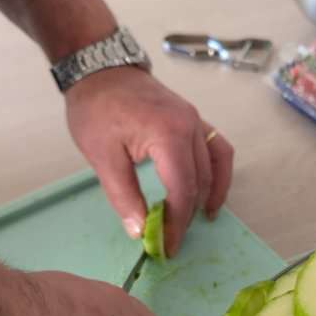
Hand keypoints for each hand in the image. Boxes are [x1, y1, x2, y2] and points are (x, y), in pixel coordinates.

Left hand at [65, 66, 233, 256]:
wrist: (100, 69)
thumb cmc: (96, 109)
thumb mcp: (101, 156)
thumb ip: (122, 195)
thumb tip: (139, 231)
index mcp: (168, 135)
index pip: (182, 190)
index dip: (176, 223)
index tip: (166, 246)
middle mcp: (191, 127)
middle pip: (200, 182)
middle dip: (187, 216)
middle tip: (172, 240)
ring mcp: (197, 121)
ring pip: (215, 167)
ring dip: (208, 196)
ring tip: (197, 221)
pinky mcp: (195, 119)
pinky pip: (218, 149)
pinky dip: (218, 173)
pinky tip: (210, 191)